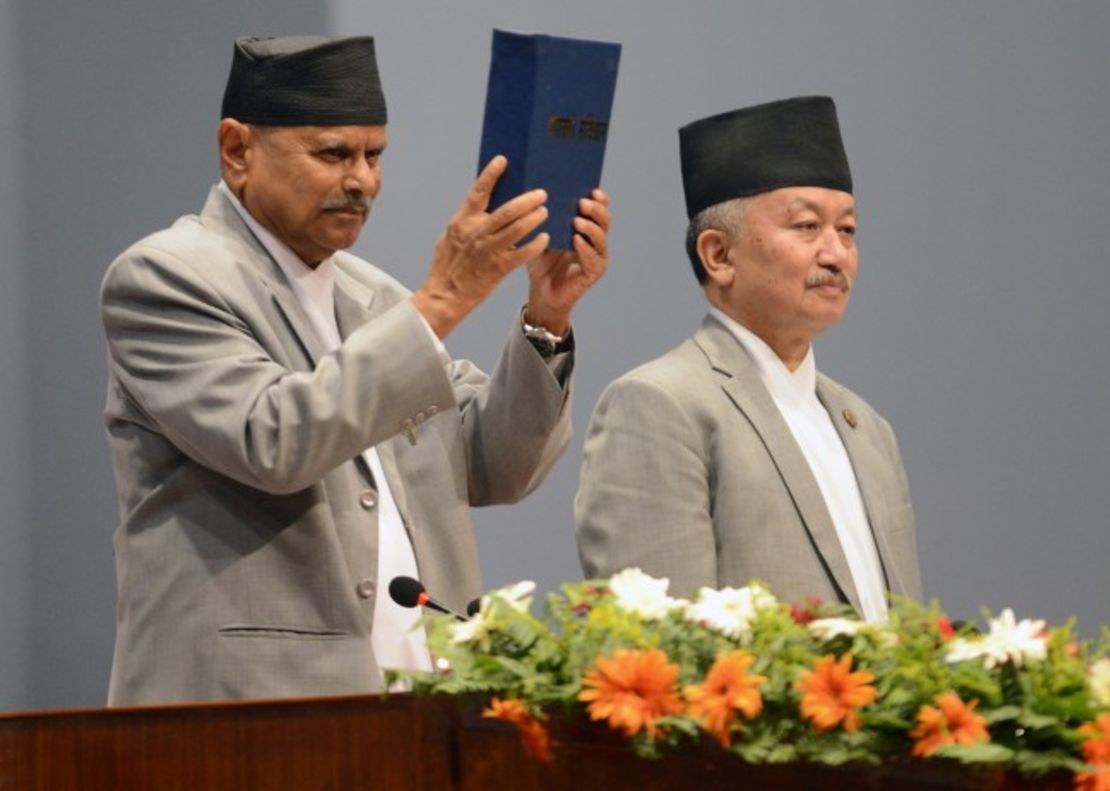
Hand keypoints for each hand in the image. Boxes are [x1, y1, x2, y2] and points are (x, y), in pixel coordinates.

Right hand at [412, 156, 549, 338]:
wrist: (444, 295)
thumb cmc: (449, 264)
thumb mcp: (452, 235)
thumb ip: (469, 219)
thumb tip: (486, 201)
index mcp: (462, 221)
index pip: (478, 192)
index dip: (491, 175)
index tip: (503, 160)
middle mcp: (476, 233)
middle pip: (507, 210)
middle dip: (527, 200)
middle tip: (542, 193)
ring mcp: (488, 250)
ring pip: (517, 229)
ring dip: (534, 218)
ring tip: (545, 211)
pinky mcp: (498, 268)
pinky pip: (522, 253)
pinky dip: (535, 244)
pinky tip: (545, 238)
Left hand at [524, 189, 610, 335]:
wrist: (541, 290)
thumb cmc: (541, 262)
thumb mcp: (539, 236)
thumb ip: (542, 220)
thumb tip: (535, 195)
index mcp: (585, 228)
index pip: (598, 209)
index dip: (600, 199)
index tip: (592, 190)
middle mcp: (595, 241)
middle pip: (604, 220)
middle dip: (596, 210)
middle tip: (582, 203)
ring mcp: (597, 257)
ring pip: (601, 238)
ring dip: (591, 228)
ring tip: (577, 221)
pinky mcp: (593, 273)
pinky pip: (594, 259)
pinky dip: (585, 249)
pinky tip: (576, 241)